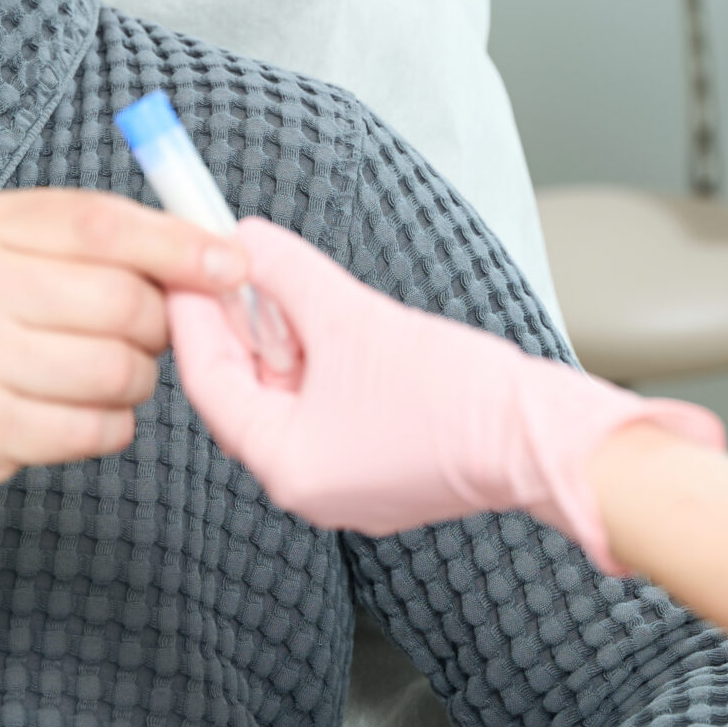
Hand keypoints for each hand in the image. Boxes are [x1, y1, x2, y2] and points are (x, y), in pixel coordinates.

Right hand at [0, 189, 245, 564]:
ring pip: (117, 371)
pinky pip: (94, 429)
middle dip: (159, 322)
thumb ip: (77, 237)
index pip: (99, 224)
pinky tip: (80, 415)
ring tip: (104, 373)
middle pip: (120, 302)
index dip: (178, 244)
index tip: (231, 263)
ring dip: (136, 379)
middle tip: (147, 332)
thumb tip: (198, 246)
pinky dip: (110, 426)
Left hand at [168, 218, 721, 571]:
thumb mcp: (354, 318)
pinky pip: (325, 408)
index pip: (209, 384)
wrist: (540, 437)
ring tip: (281, 283)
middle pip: (244, 392)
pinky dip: (318, 363)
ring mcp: (345, 481)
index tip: (187, 269)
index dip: (195, 317)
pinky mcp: (379, 466)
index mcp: (286, 466)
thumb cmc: (458, 398)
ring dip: (282, 340)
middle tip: (231, 267)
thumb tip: (249, 240)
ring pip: (286, 397)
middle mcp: (306, 486)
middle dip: (240, 325)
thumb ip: (291, 275)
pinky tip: (326, 320)